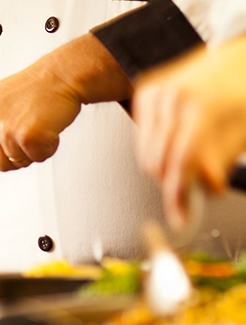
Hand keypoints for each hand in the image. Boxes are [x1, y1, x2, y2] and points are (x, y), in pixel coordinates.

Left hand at [0, 34, 132, 198]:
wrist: (60, 75)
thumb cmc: (35, 91)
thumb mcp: (1, 106)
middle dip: (15, 157)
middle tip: (28, 133)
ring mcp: (6, 129)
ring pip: (17, 163)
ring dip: (32, 151)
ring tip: (38, 126)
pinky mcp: (26, 135)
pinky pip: (37, 158)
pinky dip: (48, 148)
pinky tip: (48, 128)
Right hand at [133, 37, 245, 228]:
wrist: (235, 56)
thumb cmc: (242, 90)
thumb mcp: (244, 130)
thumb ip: (221, 161)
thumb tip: (204, 190)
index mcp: (201, 106)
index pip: (180, 161)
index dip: (179, 194)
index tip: (180, 217)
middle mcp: (172, 98)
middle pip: (158, 162)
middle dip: (173, 184)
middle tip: (190, 192)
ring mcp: (154, 93)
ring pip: (145, 154)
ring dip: (164, 168)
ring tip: (186, 162)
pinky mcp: (144, 93)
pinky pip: (141, 137)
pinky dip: (156, 148)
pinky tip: (174, 140)